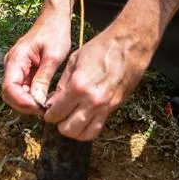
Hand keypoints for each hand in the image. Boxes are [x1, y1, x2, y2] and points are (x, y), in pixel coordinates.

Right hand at [2, 12, 71, 116]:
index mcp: (16, 59)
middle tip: (45, 110)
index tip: (39, 108)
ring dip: (29, 102)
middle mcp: (12, 64)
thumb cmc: (55, 32)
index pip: (9, 88)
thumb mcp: (53, 56)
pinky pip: (23, 87)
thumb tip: (36, 101)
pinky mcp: (24, 70)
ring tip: (47, 106)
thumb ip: (43, 79)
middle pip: (10, 94)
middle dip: (25, 105)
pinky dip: (32, 96)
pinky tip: (45, 98)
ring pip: (16, 93)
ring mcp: (16, 67)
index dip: (22, 102)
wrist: (55, 18)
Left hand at [43, 24, 151, 140]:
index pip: (56, 113)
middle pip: (68, 129)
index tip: (49, 110)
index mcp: (78, 86)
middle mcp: (91, 100)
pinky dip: (88, 129)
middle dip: (60, 124)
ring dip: (74, 130)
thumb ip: (63, 84)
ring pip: (83, 134)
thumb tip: (52, 102)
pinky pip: (98, 129)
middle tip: (59, 115)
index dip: (50, 114)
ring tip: (71, 120)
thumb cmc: (101, 47)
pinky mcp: (114, 108)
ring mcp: (105, 106)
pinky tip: (84, 118)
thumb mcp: (74, 60)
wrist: (129, 44)